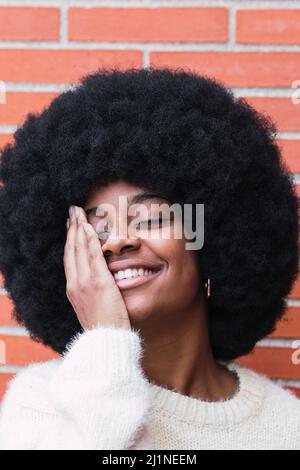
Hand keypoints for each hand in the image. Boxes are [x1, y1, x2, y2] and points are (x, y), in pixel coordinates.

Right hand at [64, 205, 130, 330]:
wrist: (106, 342)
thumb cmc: (104, 327)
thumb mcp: (92, 308)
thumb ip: (92, 293)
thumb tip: (97, 284)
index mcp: (73, 289)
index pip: (70, 259)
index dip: (70, 240)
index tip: (71, 226)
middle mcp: (75, 284)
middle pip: (71, 249)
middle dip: (71, 228)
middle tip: (72, 211)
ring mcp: (84, 283)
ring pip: (79, 249)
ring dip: (78, 228)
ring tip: (79, 212)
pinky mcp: (98, 283)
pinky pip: (93, 256)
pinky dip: (90, 240)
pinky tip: (89, 227)